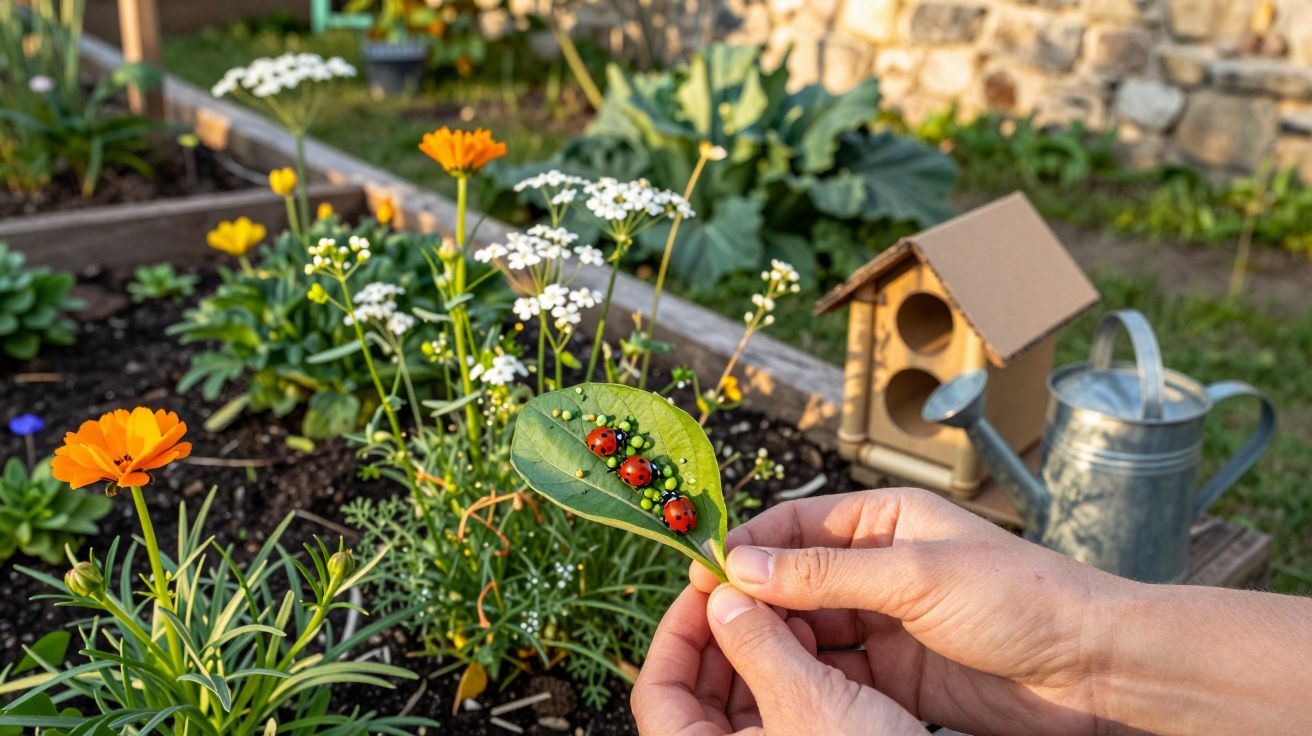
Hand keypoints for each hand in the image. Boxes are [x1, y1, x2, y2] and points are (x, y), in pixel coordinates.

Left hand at [631, 584, 927, 734]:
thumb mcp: (808, 701)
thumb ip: (757, 645)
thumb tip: (721, 596)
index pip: (657, 690)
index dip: (676, 631)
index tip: (704, 584)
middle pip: (695, 691)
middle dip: (721, 632)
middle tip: (743, 583)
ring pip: (736, 698)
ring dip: (754, 647)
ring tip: (780, 605)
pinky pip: (773, 710)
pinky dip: (782, 672)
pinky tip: (806, 638)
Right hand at [686, 488, 1129, 735]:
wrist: (1094, 671)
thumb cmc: (1022, 599)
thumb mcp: (916, 576)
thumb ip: (826, 574)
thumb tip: (744, 567)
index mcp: (885, 522)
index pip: (795, 527)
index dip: (748, 547)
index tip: (705, 572)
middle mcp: (879, 569)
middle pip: (793, 580)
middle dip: (753, 599)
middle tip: (711, 623)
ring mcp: (886, 624)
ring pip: (808, 629)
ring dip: (775, 641)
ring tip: (738, 657)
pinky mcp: (896, 676)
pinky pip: (834, 673)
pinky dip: (805, 678)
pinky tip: (780, 687)